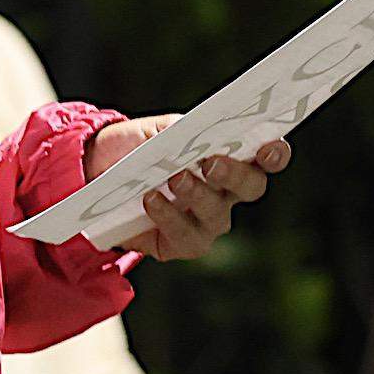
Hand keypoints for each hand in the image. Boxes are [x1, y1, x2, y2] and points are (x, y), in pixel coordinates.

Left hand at [90, 115, 290, 260]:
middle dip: (235, 175)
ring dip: (197, 194)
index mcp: (231, 159)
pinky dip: (168, 216)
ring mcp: (208, 222)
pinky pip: (186, 235)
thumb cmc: (138, 149)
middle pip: (251, 187)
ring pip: (217, 213)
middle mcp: (227, 193)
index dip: (275, 154)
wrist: (98, 173)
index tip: (269, 147)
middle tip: (212, 164)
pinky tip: (152, 200)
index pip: (266, 158)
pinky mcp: (184, 244)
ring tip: (174, 178)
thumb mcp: (159, 130)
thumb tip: (198, 132)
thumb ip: (183, 129)